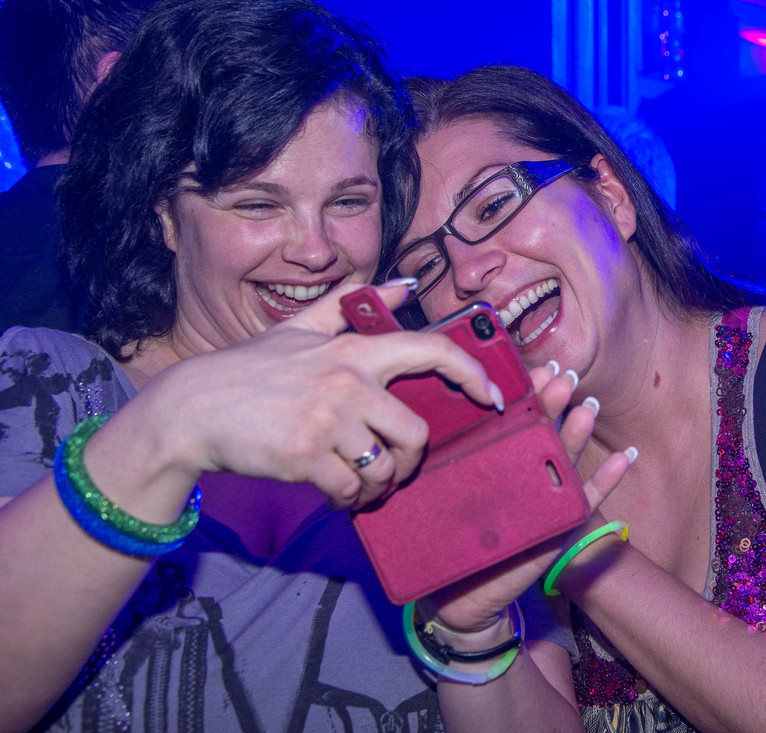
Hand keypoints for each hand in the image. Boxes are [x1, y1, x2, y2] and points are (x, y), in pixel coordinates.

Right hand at [112, 280, 502, 510]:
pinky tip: (335, 494)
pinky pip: (352, 491)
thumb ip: (352, 305)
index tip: (493, 396)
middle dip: (412, 461)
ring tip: (360, 485)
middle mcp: (347, 381)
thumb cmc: (249, 370)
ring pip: (386, 468)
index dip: (472, 373)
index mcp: (352, 350)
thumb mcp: (298, 329)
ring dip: (379, 486)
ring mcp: (328, 419)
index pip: (431, 350)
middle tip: (394, 468)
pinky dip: (350, 500)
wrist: (192, 409)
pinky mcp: (306, 456)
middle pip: (415, 432)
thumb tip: (406, 286)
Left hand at [417, 362, 632, 631]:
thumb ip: (437, 467)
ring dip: (578, 432)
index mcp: (494, 461)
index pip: (511, 418)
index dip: (522, 393)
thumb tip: (417, 427)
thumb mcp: (439, 497)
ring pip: (566, 458)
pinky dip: (607, 479)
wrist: (456, 596)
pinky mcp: (558, 526)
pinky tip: (624, 457)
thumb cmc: (445, 542)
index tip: (527, 369)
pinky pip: (586, 500)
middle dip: (552, 401)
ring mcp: (544, 497)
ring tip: (586, 408)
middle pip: (542, 430)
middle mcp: (522, 473)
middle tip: (561, 377)